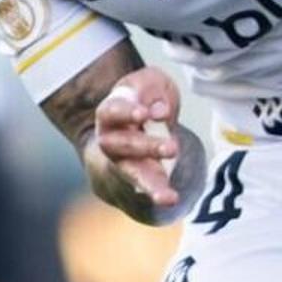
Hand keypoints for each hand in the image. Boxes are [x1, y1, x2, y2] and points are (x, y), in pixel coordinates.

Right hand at [92, 65, 189, 212]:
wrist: (134, 128)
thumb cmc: (144, 99)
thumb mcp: (150, 83)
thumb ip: (152, 89)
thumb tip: (160, 110)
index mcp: (109, 114)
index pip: (112, 112)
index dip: (126, 113)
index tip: (144, 114)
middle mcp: (111, 142)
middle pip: (122, 145)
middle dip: (146, 147)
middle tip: (172, 148)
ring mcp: (123, 164)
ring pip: (131, 175)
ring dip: (149, 183)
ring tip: (166, 195)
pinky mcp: (140, 180)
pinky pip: (146, 190)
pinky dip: (158, 195)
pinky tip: (171, 199)